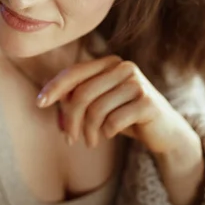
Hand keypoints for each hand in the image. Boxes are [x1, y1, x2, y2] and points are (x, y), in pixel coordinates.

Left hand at [36, 55, 195, 155]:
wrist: (164, 131)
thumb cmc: (124, 115)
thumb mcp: (98, 104)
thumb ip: (76, 97)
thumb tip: (48, 99)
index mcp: (108, 63)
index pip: (74, 72)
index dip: (54, 87)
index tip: (39, 103)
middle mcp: (123, 67)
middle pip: (81, 94)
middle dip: (70, 120)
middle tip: (70, 139)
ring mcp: (137, 83)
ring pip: (96, 110)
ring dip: (88, 131)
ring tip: (90, 141)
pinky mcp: (147, 102)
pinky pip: (113, 121)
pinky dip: (106, 132)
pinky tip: (109, 135)